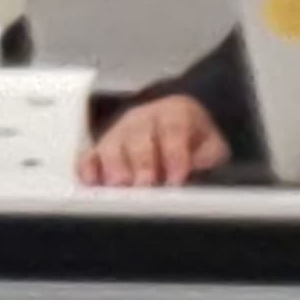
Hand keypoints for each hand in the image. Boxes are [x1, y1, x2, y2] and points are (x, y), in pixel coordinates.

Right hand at [80, 95, 227, 186]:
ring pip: (112, 146)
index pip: (173, 129)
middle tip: (145, 184)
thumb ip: (205, 159)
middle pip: (138, 137)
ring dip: (115, 167)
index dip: (174, 153)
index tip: (176, 177)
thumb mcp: (211, 146)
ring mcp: (119, 132)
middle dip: (142, 163)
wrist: (176, 121)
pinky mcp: (102, 147)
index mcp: (174, 113)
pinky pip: (90, 156)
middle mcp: (142, 119)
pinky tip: (92, 181)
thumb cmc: (192, 139)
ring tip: (120, 186)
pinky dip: (88, 169)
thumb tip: (197, 177)